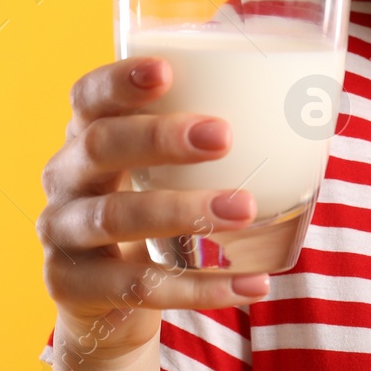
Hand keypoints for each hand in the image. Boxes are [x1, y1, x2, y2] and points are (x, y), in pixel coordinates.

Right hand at [37, 55, 269, 362]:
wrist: (102, 300)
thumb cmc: (148, 209)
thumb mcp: (158, 168)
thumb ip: (200, 135)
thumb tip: (308, 105)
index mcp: (83, 134)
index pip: (88, 96)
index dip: (120, 80)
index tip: (168, 70)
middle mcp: (63, 178)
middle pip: (100, 146)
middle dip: (161, 138)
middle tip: (223, 135)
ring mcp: (61, 233)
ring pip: (117, 219)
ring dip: (184, 210)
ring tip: (245, 208)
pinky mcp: (73, 286)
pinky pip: (140, 287)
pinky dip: (202, 287)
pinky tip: (254, 284)